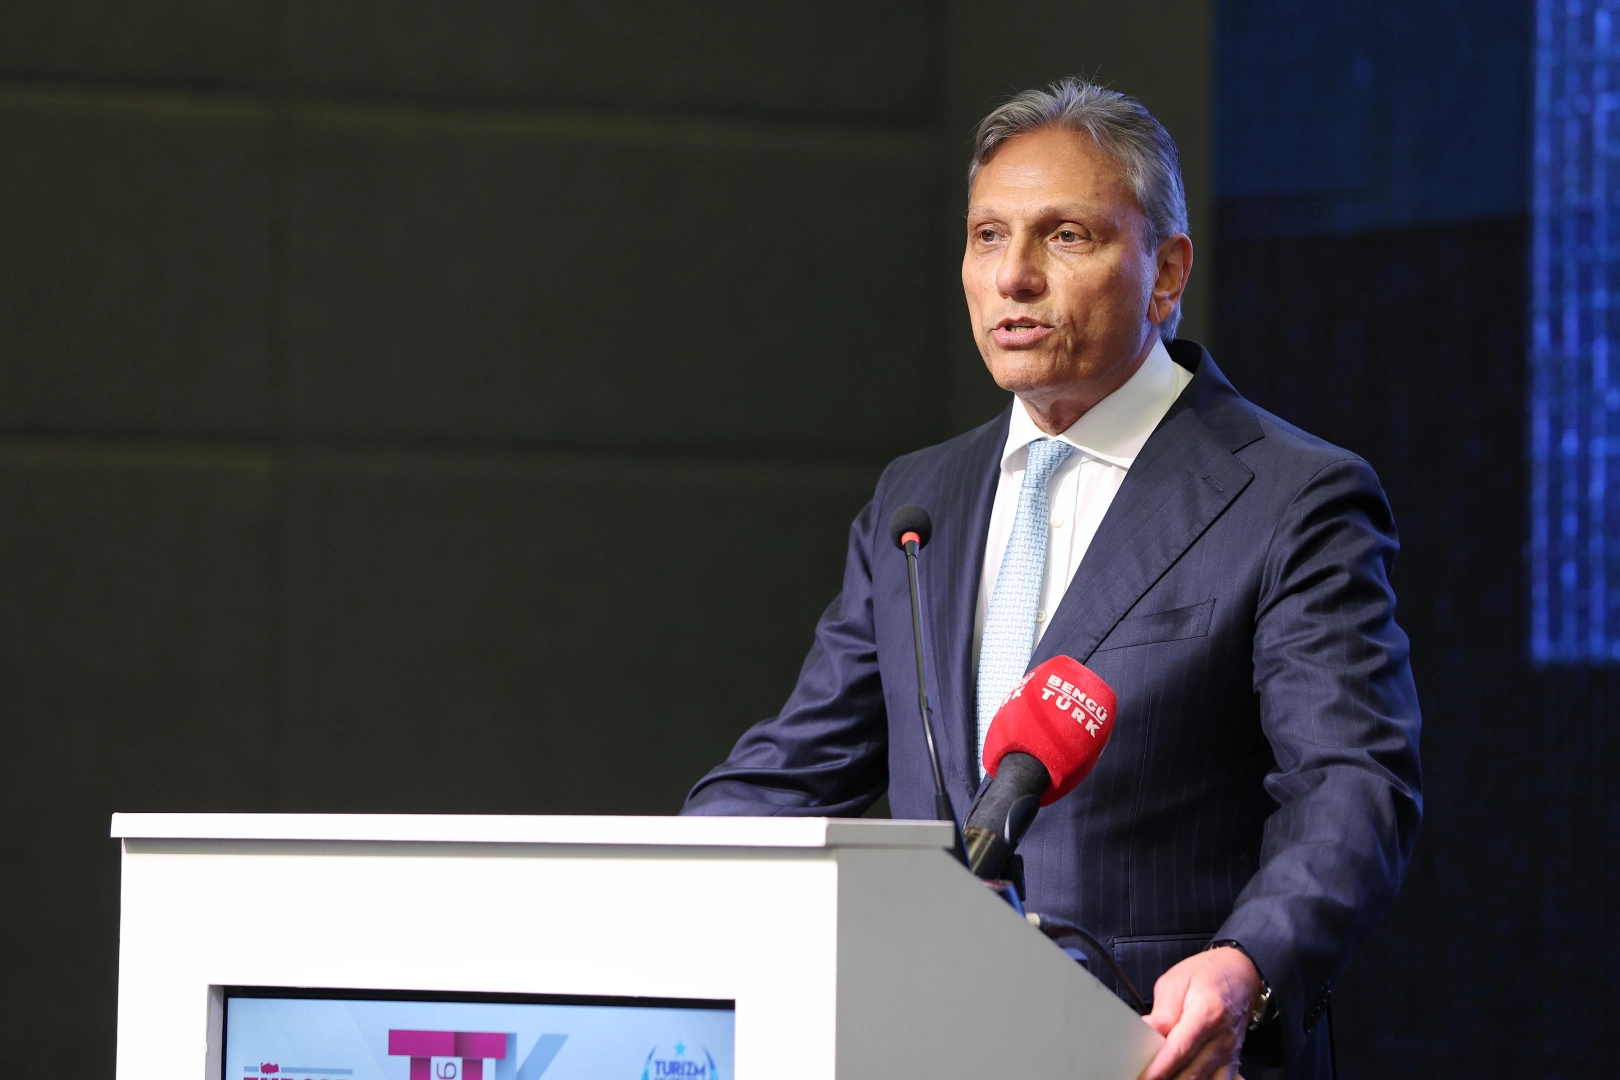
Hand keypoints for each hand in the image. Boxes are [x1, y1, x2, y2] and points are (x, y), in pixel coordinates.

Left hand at [1136, 946, 1259, 1079]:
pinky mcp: (1232, 1060)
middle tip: (1145, 1077)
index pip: (1180, 1049)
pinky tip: (1182, 1077)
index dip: (1160, 1068)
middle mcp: (1222, 1038)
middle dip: (1166, 1078)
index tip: (1144, 1077)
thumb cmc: (1209, 973)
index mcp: (1207, 1013)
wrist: (1242, 973)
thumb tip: (1147, 1031)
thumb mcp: (1177, 981)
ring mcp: (1230, 1052)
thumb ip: (1162, 1012)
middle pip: (1192, 1072)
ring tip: (1161, 1077)